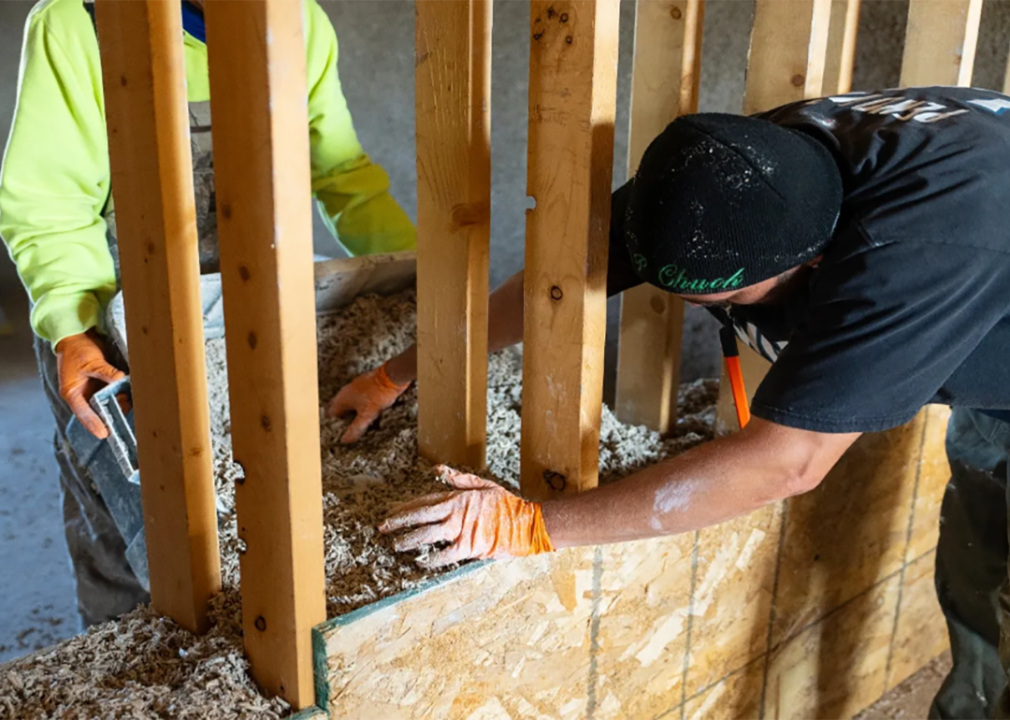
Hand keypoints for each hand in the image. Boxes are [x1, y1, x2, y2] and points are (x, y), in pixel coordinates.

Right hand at [55, 330, 126, 439]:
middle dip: (110, 415)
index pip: (83, 413)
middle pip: (96, 411)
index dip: (93, 424)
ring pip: (106, 404)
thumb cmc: (78, 350)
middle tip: (124, 416)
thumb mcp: (91, 361)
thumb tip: (120, 380)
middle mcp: (82, 394)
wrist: (77, 337)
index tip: (104, 434)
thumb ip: (105, 372)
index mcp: (72, 392)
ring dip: (117, 404)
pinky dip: (119, 395)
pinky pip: (111, 395)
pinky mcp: (100, 385)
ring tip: (129, 400)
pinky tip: (130, 394)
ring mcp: (91, 390)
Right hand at [326, 363, 409, 443]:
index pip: (331, 415)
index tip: (340, 434)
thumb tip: (344, 440)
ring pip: (351, 404)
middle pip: (341, 410)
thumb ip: (356, 428)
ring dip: (353, 414)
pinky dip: (361, 407)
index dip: (335, 425)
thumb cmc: (378, 394)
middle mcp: (346, 392)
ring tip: (360, 425)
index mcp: (342, 398)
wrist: (392, 376)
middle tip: (350, 431)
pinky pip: (360, 399)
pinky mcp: (365, 386)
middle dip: (344, 420)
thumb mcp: (367, 415)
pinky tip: (369, 413)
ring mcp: (355, 388)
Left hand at [378, 465, 553, 566]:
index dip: (404, 507)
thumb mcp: (482, 484)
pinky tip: (420, 562)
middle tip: (382, 528)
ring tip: (395, 545)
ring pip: (426, 535)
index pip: (423, 501)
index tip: (390, 512)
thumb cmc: (505, 504)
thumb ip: (458, 478)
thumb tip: (437, 470)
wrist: (525, 523)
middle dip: (398, 522)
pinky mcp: (468, 548)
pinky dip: (430, 559)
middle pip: (419, 516)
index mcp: (457, 497)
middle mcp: (455, 513)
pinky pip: (444, 555)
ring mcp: (460, 530)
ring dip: (408, 540)